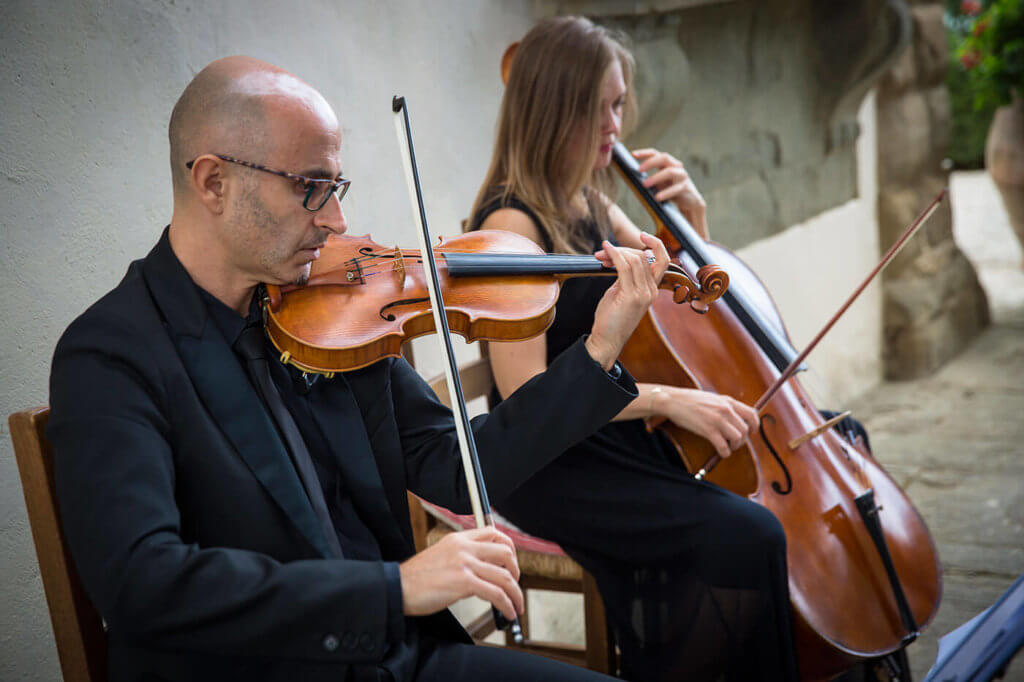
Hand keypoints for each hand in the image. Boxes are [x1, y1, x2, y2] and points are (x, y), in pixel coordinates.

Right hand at [399, 526, 522, 620]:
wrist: (398, 587)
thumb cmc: (417, 577)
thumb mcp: (441, 555)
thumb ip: (461, 556)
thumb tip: (483, 570)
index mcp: (459, 539)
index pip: (493, 533)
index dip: (509, 548)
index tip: (511, 563)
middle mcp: (464, 547)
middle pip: (506, 552)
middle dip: (516, 570)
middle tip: (514, 584)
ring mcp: (465, 564)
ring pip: (505, 576)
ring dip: (516, 594)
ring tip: (516, 605)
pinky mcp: (464, 582)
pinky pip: (496, 594)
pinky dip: (507, 605)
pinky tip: (507, 612)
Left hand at [586, 232, 668, 369]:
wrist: (607, 341)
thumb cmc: (611, 319)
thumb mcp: (620, 292)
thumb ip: (625, 276)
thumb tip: (619, 257)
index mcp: (652, 289)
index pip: (662, 259)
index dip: (655, 244)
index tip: (642, 235)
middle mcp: (651, 291)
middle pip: (644, 256)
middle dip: (623, 248)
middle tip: (604, 250)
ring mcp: (643, 294)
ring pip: (635, 259)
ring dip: (616, 251)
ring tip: (601, 252)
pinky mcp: (631, 296)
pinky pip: (624, 267)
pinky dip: (614, 255)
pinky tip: (606, 251)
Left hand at [633, 148, 708, 239]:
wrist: (690, 202)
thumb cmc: (671, 191)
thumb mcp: (659, 184)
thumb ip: (648, 179)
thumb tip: (631, 178)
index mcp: (668, 164)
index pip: (656, 153)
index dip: (645, 152)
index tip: (633, 154)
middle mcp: (676, 167)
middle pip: (664, 158)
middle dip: (650, 162)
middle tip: (639, 170)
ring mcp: (682, 176)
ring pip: (670, 172)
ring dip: (656, 177)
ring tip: (644, 185)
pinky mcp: (686, 188)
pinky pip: (676, 189)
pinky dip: (665, 193)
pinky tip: (657, 197)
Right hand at [654, 387, 757, 458]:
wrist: (673, 401)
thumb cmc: (690, 401)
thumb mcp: (713, 398)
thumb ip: (725, 406)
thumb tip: (735, 419)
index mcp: (728, 401)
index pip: (752, 414)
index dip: (754, 426)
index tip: (750, 433)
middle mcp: (726, 409)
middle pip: (745, 430)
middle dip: (742, 440)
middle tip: (734, 443)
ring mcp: (718, 420)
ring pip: (738, 438)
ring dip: (734, 447)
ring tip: (728, 447)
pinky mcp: (708, 430)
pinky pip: (724, 446)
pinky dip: (725, 453)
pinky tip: (721, 452)